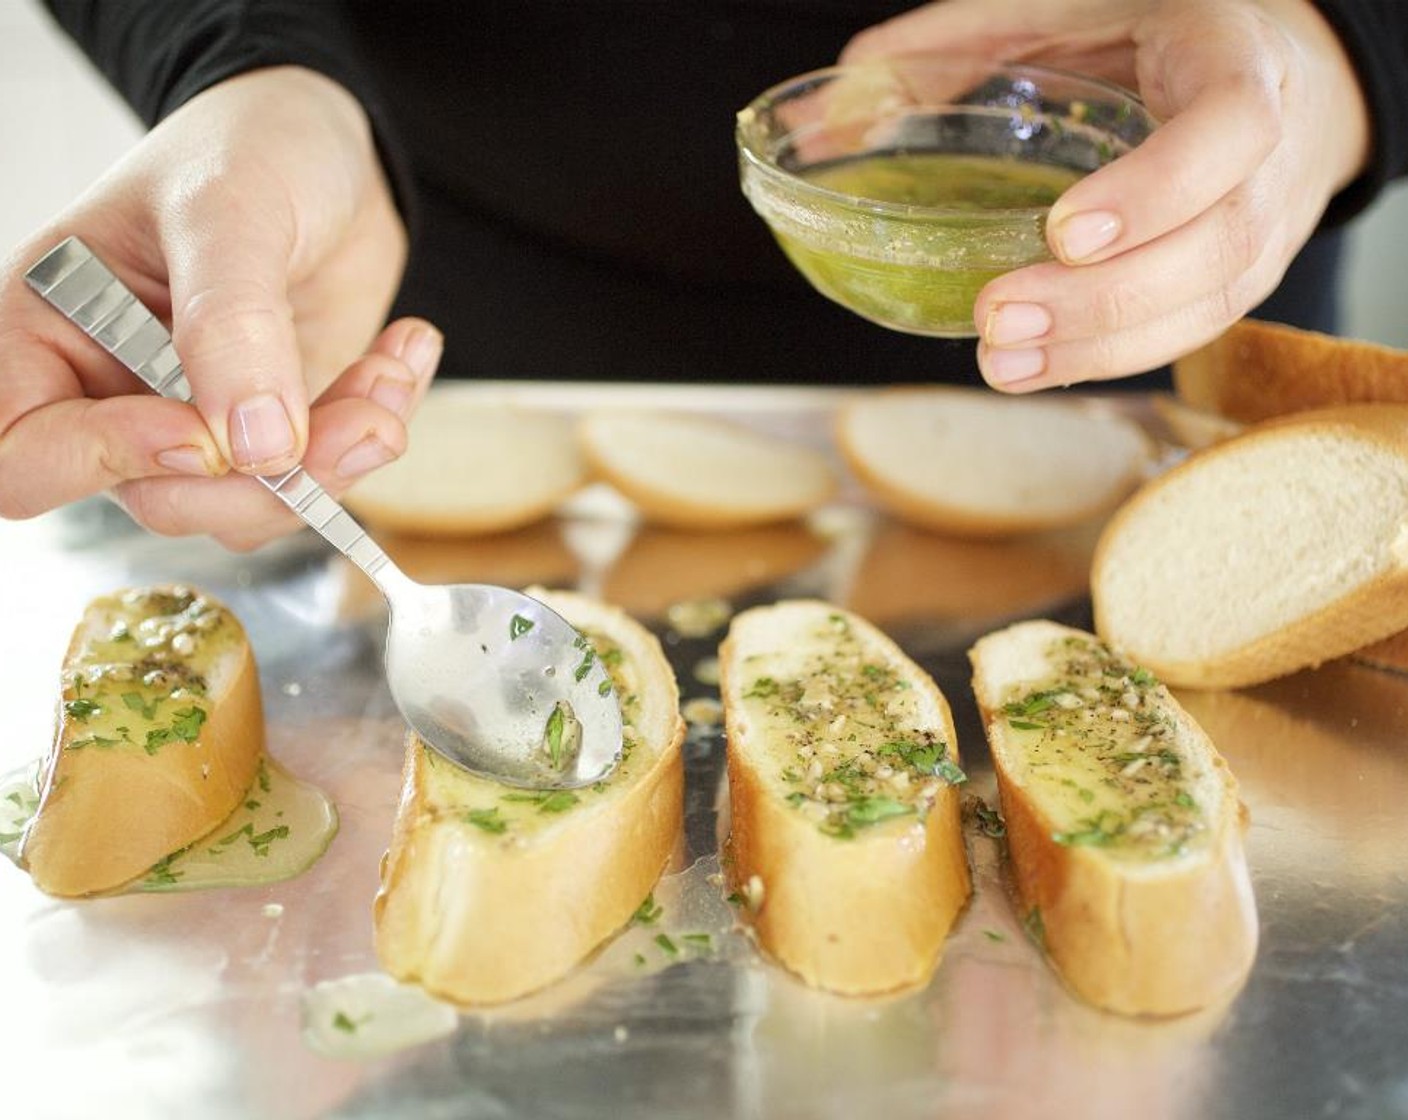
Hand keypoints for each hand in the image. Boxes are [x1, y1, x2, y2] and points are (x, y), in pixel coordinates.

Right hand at [0, 66, 439, 548]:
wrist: (332, 149)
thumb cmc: (248, 147)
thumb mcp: (229, 212)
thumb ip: (230, 325)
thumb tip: (253, 446)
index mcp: (50, 329)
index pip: (26, 456)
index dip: (107, 464)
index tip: (204, 434)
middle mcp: (113, 391)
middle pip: (160, 501)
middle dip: (266, 479)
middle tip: (356, 419)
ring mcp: (196, 418)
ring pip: (247, 507)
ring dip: (336, 463)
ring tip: (392, 373)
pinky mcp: (273, 430)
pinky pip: (313, 480)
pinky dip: (371, 433)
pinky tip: (402, 356)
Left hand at [844, 0, 1371, 389]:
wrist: (1258, 66)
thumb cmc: (1139, 30)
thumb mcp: (1052, 9)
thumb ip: (940, 52)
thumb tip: (817, 121)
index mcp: (1231, 57)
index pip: (1231, 126)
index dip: (1156, 188)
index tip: (1064, 231)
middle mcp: (1269, 150)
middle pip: (1217, 241)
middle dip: (1105, 296)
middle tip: (1000, 317)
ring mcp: (1262, 223)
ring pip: (1206, 303)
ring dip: (1099, 345)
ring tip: (1001, 363)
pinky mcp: (1236, 277)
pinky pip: (1188, 332)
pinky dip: (1108, 358)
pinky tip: (1034, 370)